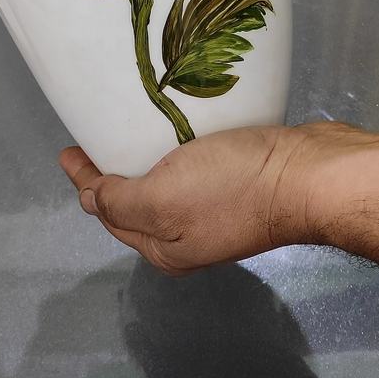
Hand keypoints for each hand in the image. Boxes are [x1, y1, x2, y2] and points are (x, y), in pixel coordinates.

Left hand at [59, 122, 359, 273]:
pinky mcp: (243, 183)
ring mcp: (218, 210)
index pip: (110, 212)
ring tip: (126, 132)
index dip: (85, 181)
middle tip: (90, 139)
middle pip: (137, 203)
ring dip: (145, 160)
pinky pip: (196, 167)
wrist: (310, 177)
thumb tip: (90, 201)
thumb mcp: (161, 198)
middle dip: (111, 174)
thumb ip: (120, 201)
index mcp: (164, 247)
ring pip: (168, 184)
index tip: (68, 150)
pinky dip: (177, 150)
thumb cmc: (231, 187)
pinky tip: (176, 131)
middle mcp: (188, 235)